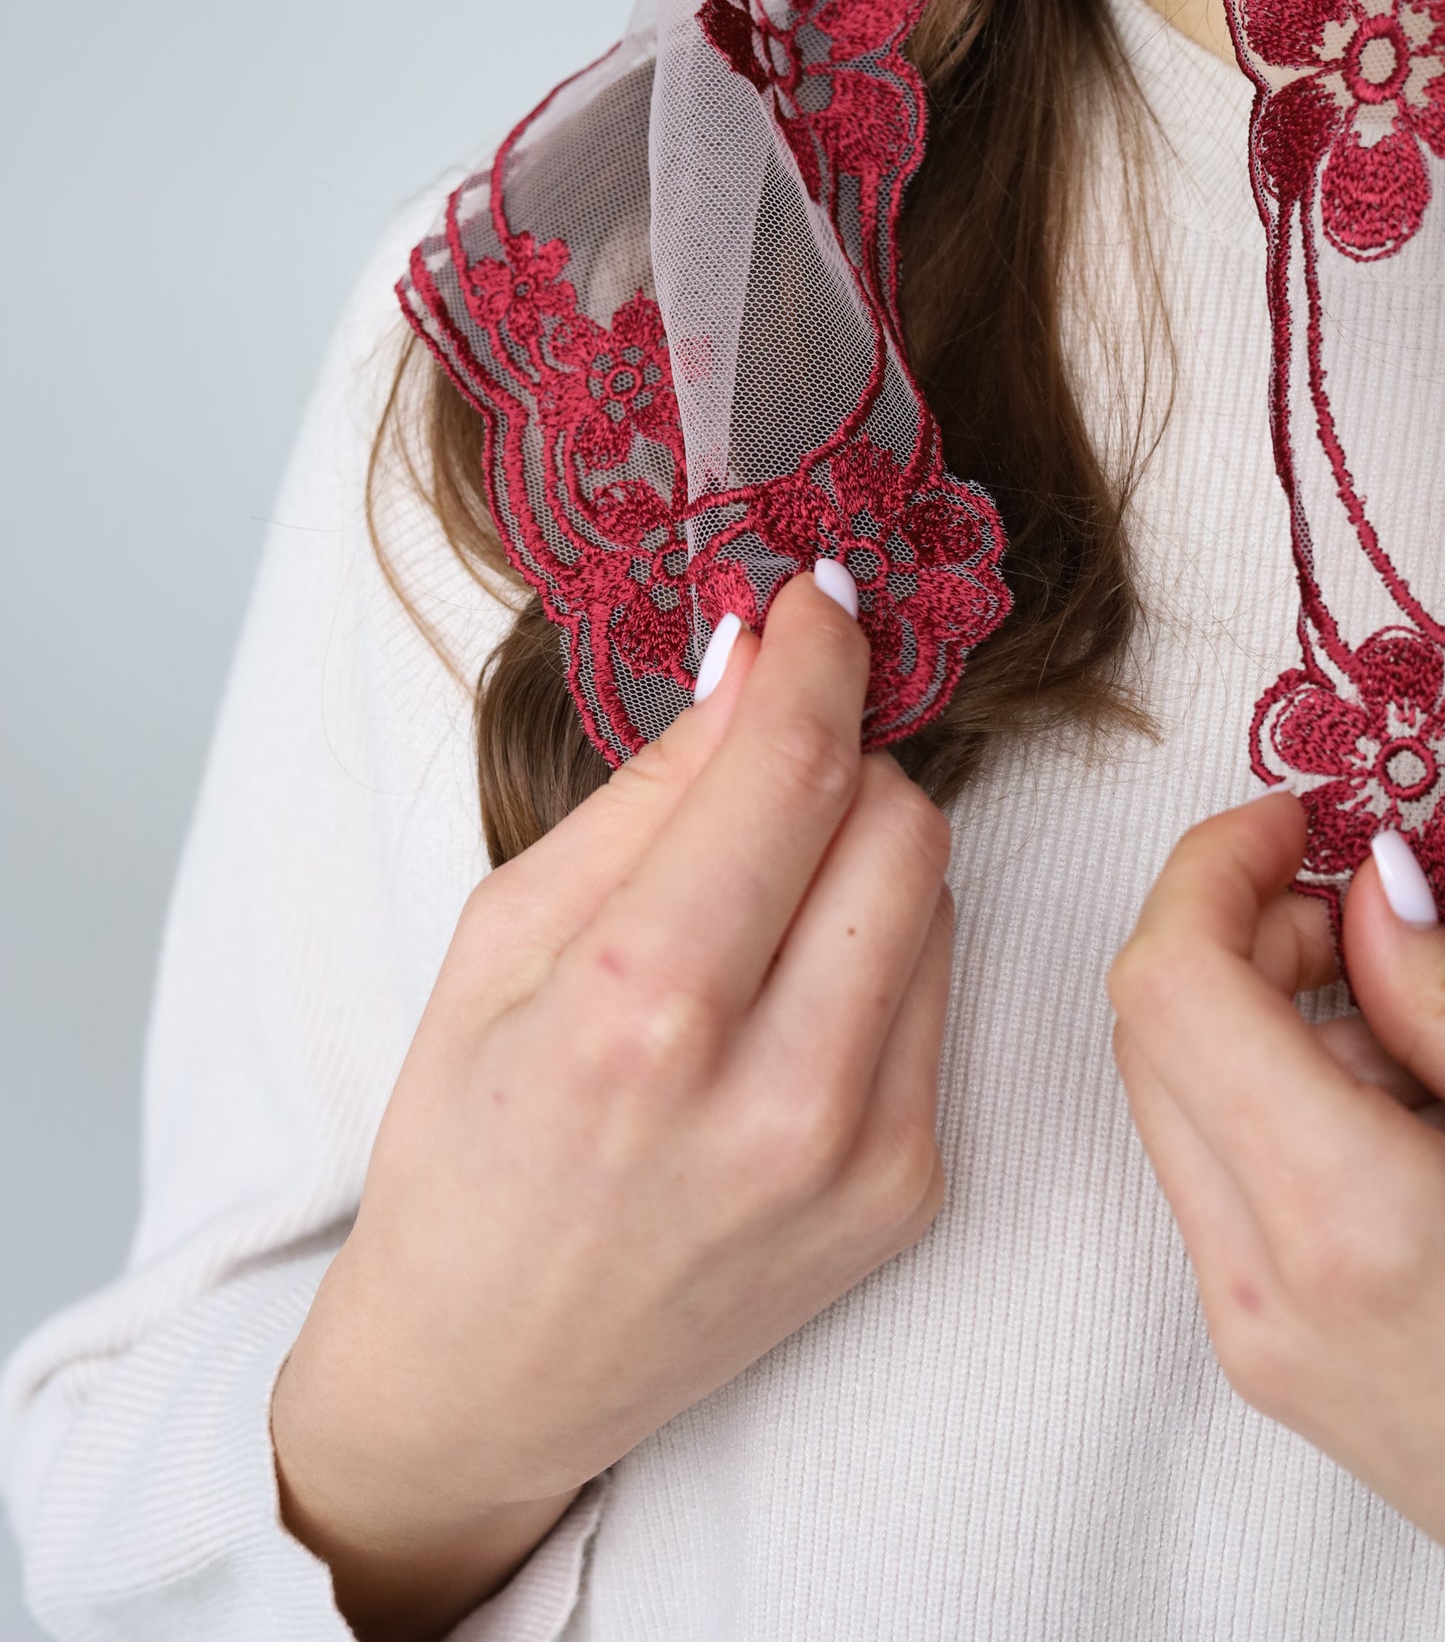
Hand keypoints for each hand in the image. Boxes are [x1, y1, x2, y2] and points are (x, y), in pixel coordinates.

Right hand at [272, 569, 954, 1639]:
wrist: (495, 1373)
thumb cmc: (465, 1144)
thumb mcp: (501, 937)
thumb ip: (646, 795)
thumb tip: (756, 665)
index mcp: (642, 1011)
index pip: (795, 771)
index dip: (822, 657)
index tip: (823, 600)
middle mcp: (778, 1093)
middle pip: (902, 820)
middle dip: (840, 762)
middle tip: (762, 776)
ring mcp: (863, 1156)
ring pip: (937, 896)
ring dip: (862, 857)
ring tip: (756, 909)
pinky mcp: (909, 1194)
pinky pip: (938, 996)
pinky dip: (877, 954)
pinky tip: (786, 999)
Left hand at [1108, 790, 1444, 1542]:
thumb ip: (1444, 994)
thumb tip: (1369, 886)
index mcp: (1347, 1222)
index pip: (1172, 986)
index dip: (1211, 869)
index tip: (1287, 821)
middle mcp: (1263, 1288)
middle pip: (1150, 1030)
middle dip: (1238, 932)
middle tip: (1363, 917)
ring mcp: (1249, 1335)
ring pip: (1171, 1100)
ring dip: (1260, 1017)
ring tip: (1410, 1038)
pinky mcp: (1260, 1356)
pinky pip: (1217, 1175)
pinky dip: (1277, 1102)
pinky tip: (1396, 1117)